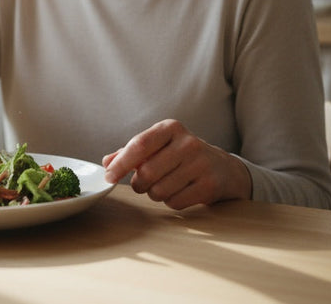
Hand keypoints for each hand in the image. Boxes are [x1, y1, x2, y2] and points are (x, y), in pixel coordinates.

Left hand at [102, 119, 251, 209]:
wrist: (223, 168)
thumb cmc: (182, 156)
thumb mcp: (160, 146)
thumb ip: (132, 152)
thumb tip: (107, 162)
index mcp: (171, 128)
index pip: (139, 145)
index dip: (121, 163)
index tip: (109, 177)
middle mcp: (188, 143)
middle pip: (147, 173)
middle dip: (139, 184)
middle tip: (144, 183)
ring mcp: (201, 164)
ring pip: (159, 191)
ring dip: (155, 194)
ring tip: (166, 185)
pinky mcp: (209, 185)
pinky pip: (175, 202)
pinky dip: (172, 202)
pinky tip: (181, 192)